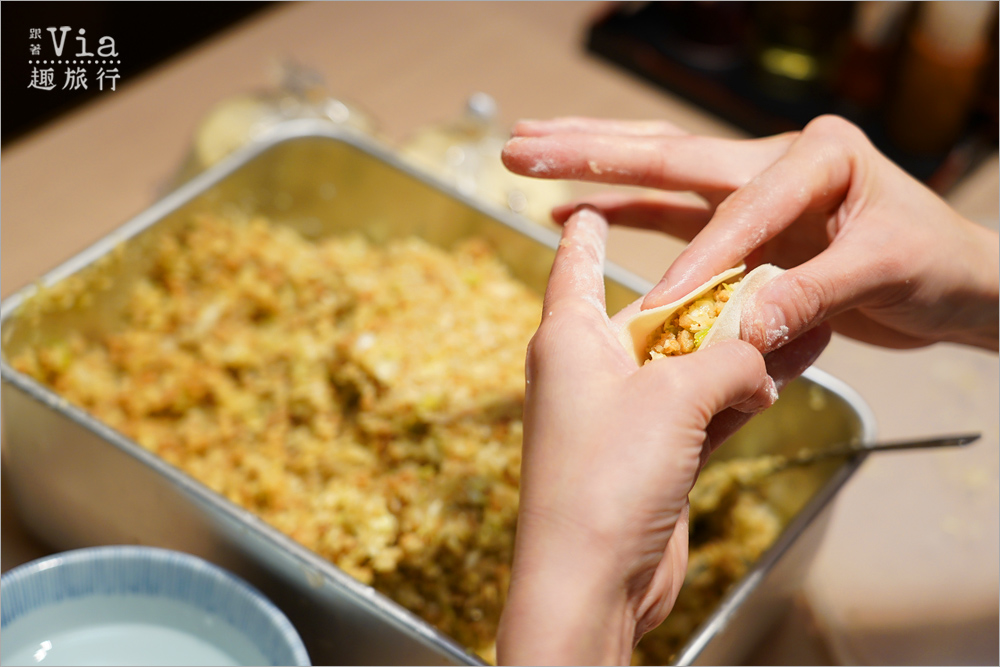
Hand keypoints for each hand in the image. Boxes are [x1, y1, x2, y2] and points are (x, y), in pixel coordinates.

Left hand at [496, 207, 828, 664]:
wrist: (592, 582)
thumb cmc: (604, 479)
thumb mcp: (672, 399)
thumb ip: (725, 360)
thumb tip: (757, 356)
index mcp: (570, 337)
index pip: (574, 267)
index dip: (583, 234)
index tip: (586, 207)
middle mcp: (592, 370)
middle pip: (657, 315)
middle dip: (714, 297)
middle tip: (771, 270)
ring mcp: (624, 416)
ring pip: (691, 364)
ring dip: (742, 348)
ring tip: (800, 318)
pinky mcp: (654, 457)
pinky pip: (703, 409)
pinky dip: (740, 394)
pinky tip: (783, 374)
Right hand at [502, 115, 998, 352]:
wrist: (958, 280)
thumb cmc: (937, 265)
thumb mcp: (885, 273)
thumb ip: (812, 295)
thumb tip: (744, 328)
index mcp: (817, 157)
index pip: (738, 208)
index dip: (696, 261)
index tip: (656, 307)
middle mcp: (775, 161)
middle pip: (670, 154)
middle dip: (592, 151)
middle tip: (522, 145)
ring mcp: (754, 189)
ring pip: (659, 173)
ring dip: (593, 165)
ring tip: (530, 156)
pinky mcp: (743, 222)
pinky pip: (671, 213)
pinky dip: (623, 209)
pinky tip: (578, 209)